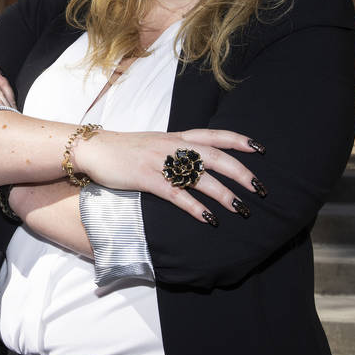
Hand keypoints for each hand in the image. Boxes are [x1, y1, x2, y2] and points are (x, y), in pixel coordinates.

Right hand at [72, 128, 265, 224]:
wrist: (94, 149)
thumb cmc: (126, 150)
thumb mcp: (155, 144)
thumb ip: (177, 150)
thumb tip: (198, 162)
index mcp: (177, 137)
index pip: (215, 135)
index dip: (239, 141)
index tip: (260, 150)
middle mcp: (173, 147)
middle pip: (215, 157)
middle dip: (240, 173)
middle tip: (259, 189)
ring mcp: (160, 162)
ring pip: (200, 177)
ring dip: (223, 194)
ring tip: (240, 209)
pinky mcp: (147, 179)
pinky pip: (176, 194)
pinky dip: (195, 207)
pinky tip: (208, 219)